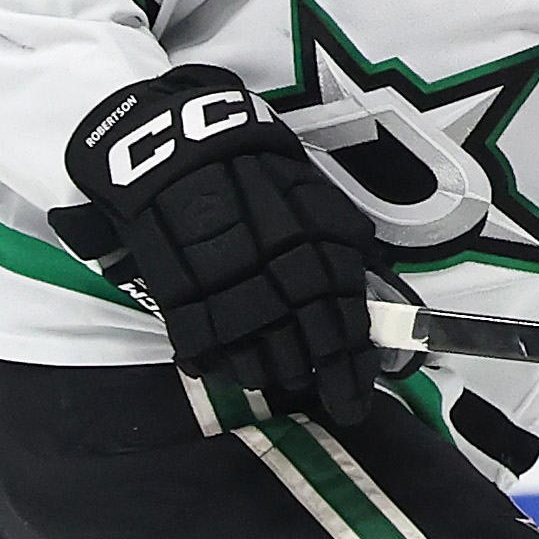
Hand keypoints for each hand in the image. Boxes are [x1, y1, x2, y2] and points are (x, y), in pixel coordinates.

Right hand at [58, 65, 390, 429]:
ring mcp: (225, 281)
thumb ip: (339, 235)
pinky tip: (229, 372)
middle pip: (304, 340)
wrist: (172, 141)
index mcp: (313, 244)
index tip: (356, 397)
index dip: (350, 364)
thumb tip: (367, 279)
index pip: (342, 318)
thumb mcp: (308, 188)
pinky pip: (203, 339)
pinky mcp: (177, 288)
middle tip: (326, 397)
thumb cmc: (248, 163)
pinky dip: (217, 360)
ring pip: (258, 348)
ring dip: (272, 373)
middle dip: (316, 375)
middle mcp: (273, 267)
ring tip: (279, 382)